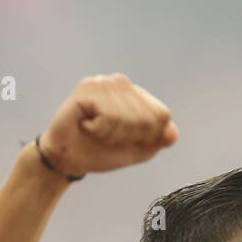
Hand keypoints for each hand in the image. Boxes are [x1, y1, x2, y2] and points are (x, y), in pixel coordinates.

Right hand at [39, 74, 178, 175]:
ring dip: (111, 134)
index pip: (162, 116)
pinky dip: (99, 129)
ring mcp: (104, 83)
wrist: (69, 159)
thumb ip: (158, 140)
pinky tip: (86, 125)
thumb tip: (172, 132)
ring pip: (127, 118)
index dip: (147, 136)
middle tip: (107, 136)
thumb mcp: (137, 150)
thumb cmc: (102, 151)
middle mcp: (122, 83)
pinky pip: (108, 115)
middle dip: (128, 136)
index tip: (126, 139)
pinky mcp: (87, 88)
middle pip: (147, 118)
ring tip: (96, 131)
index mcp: (137, 95)